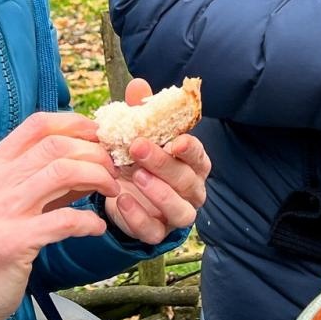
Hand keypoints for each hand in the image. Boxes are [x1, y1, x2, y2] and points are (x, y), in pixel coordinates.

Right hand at [0, 112, 119, 319]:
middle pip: (56, 146)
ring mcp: (1, 211)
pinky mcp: (12, 242)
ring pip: (63, 173)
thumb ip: (44, 175)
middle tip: (112, 169)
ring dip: (98, 177)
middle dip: (94, 152)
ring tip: (110, 190)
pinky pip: (64, 221)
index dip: (76, 124)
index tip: (99, 136)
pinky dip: (89, 221)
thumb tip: (90, 152)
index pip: (37, 124)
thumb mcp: (10, 198)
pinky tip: (97, 227)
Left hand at [101, 79, 210, 243]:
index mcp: (193, 165)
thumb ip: (140, 112)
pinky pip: (153, 231)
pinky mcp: (157, 234)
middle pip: (188, 181)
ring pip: (180, 210)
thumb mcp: (139, 135)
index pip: (200, 157)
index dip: (190, 149)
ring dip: (159, 193)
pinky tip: (121, 199)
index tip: (175, 141)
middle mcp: (192, 191)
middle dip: (164, 164)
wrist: (124, 196)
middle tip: (138, 148)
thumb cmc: (140, 160)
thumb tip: (138, 85)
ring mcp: (176, 215)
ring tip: (134, 175)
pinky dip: (138, 217)